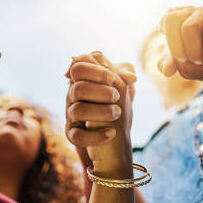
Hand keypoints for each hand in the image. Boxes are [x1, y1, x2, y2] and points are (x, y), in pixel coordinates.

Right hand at [65, 52, 135, 174]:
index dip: (94, 70)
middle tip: (117, 96)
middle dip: (99, 91)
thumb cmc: (114, 102)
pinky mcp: (72, 134)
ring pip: (78, 110)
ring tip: (117, 113)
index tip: (112, 78)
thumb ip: (126, 74)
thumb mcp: (121, 84)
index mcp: (83, 79)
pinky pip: (77, 136)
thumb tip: (131, 76)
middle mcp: (73, 96)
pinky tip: (112, 133)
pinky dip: (96, 135)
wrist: (113, 134)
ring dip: (100, 111)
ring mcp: (71, 115)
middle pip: (77, 88)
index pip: (78, 67)